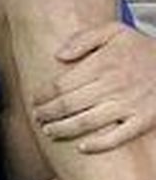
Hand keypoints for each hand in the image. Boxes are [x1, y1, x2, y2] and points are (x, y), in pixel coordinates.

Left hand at [33, 21, 155, 151]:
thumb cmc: (143, 49)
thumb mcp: (115, 32)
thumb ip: (84, 39)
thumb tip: (58, 55)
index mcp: (104, 64)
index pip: (62, 84)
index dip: (43, 95)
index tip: (35, 100)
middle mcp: (115, 84)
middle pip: (69, 104)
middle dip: (47, 113)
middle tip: (37, 117)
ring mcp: (130, 104)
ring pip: (86, 122)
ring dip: (63, 129)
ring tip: (49, 131)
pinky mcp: (144, 120)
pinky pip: (117, 137)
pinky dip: (97, 145)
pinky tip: (80, 147)